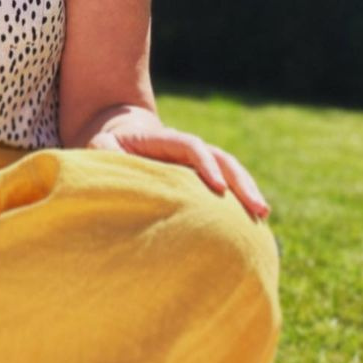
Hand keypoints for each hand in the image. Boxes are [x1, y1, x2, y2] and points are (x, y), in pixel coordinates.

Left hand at [90, 126, 270, 219]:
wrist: (120, 138)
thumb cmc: (108, 147)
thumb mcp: (100, 146)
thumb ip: (105, 152)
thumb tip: (116, 164)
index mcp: (166, 140)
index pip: (192, 147)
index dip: (206, 165)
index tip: (218, 188)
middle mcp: (188, 150)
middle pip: (222, 159)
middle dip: (241, 182)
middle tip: (258, 208)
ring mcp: (198, 164)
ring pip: (230, 173)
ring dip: (247, 191)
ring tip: (262, 216)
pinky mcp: (199, 180)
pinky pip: (224, 188)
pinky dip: (236, 202)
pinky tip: (248, 225)